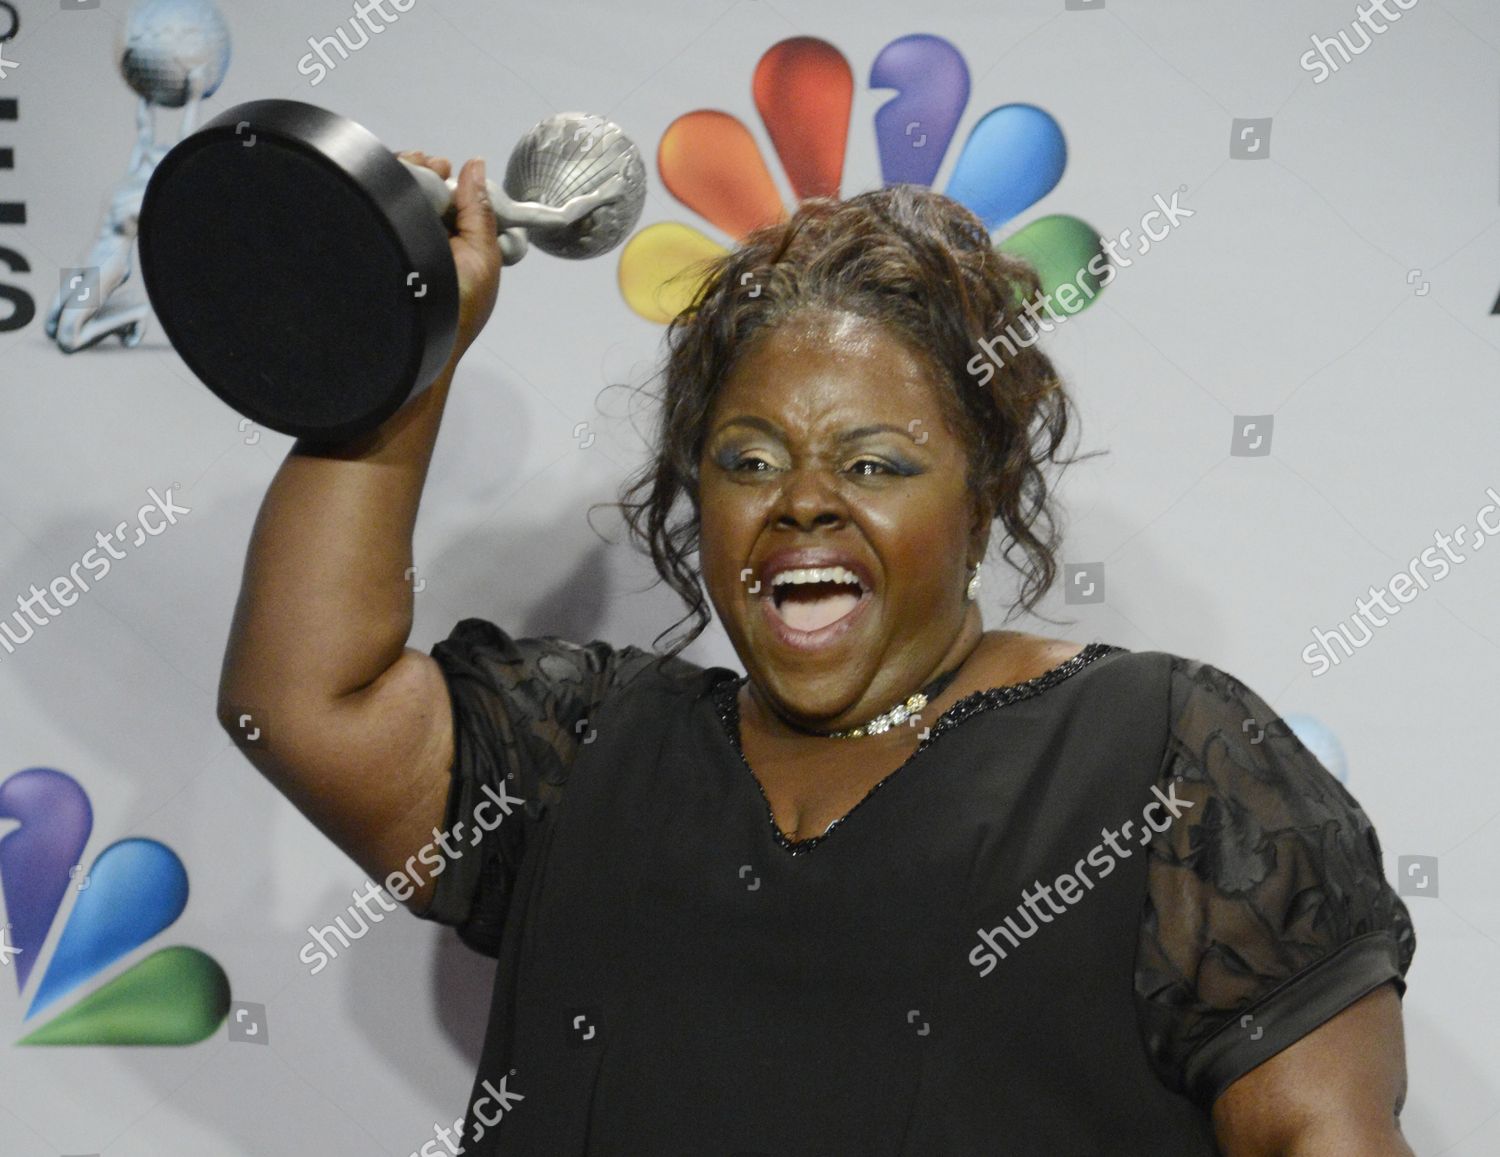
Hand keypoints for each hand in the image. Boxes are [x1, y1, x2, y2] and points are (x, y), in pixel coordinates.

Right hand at [395, 151, 501, 368]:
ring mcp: (402, 245)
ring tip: (403, 168)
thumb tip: (476, 166)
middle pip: (423, 194)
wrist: (420, 340)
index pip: (451, 200)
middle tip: (422, 165)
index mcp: (457, 243)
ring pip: (397, 199)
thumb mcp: (481, 255)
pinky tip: (380, 180)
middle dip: (422, 173)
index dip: (447, 180)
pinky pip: (375, 212)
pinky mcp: (378, 248)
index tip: (441, 167)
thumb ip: (479, 210)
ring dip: (400, 178)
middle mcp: (429, 242)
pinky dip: (377, 193)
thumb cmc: (458, 308)